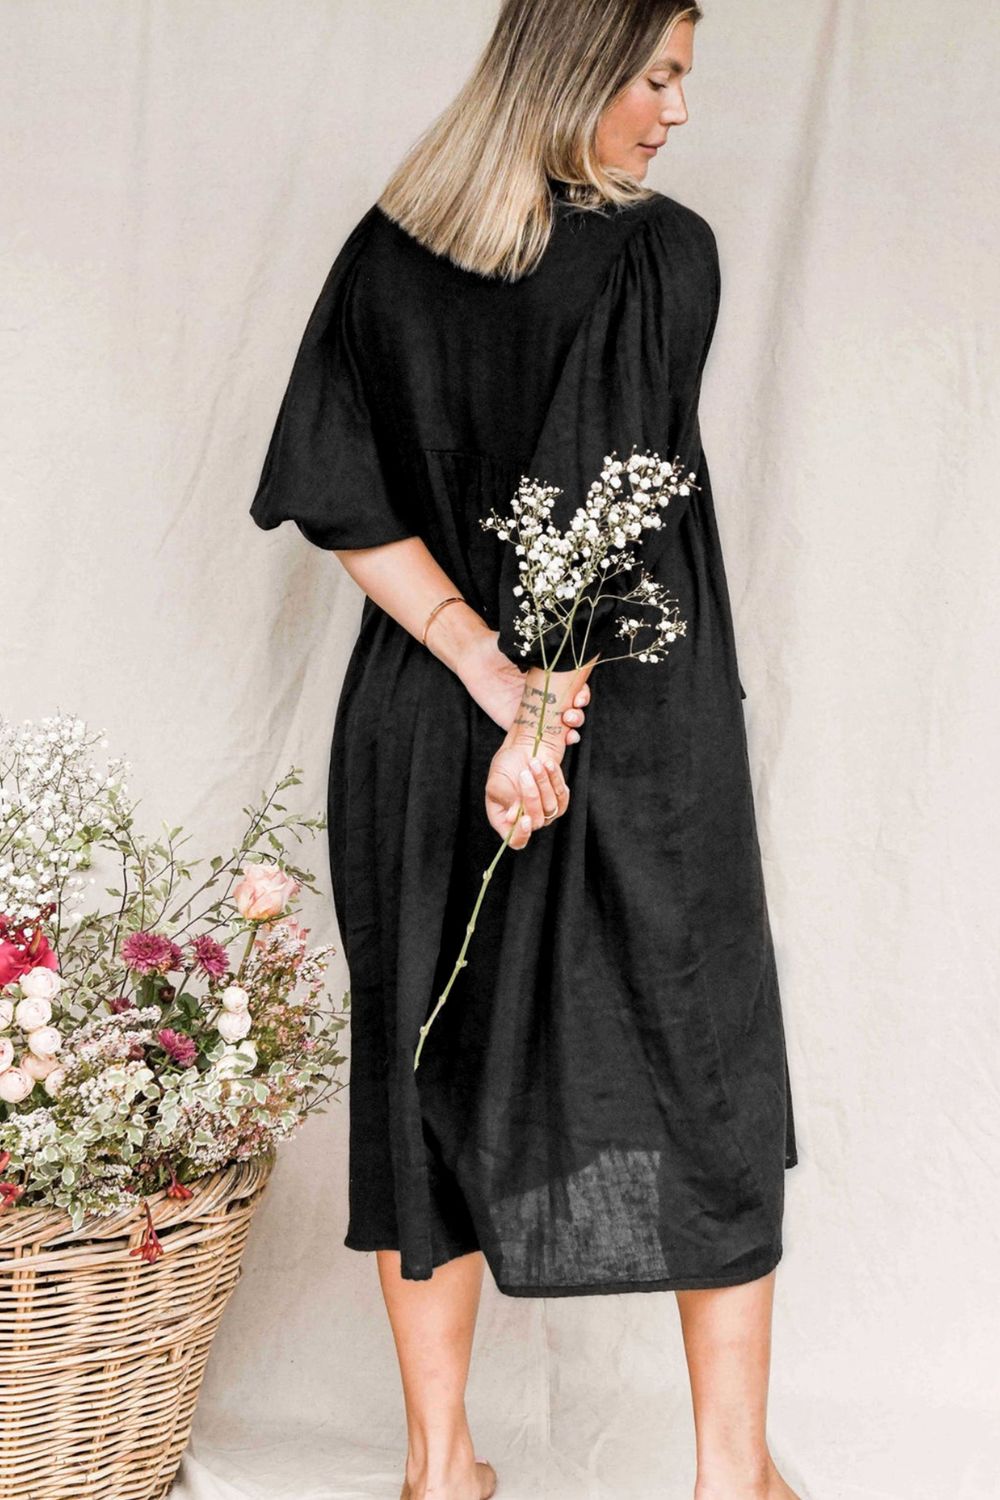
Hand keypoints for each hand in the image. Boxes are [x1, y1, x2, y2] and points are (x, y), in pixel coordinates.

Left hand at [456, 632, 590, 742]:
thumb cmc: (501, 648)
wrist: (475, 658)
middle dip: (577, 715)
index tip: (579, 697)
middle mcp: (546, 695)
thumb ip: (545, 653)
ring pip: (559, 726)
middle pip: (571, 710)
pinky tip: (562, 742)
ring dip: (570, 730)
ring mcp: (533, 711)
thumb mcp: (528, 646)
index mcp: (552, 678)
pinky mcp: (517, 724)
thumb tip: (563, 654)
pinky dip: (552, 742)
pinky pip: (537, 737)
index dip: (582, 694)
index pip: (575, 689)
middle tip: (571, 714)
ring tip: (569, 731)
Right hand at [485, 740, 570, 849]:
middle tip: (523, 774)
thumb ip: (505, 800)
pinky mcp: (559, 799)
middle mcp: (525, 820)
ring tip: (533, 762)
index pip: (516, 840)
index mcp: (504, 820)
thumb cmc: (506, 766)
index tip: (524, 819)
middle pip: (535, 821)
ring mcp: (544, 811)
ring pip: (550, 806)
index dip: (522, 834)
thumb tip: (513, 817)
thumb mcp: (497, 782)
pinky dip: (553, 777)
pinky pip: (561, 794)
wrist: (523, 749)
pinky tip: (546, 763)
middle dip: (531, 795)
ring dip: (541, 781)